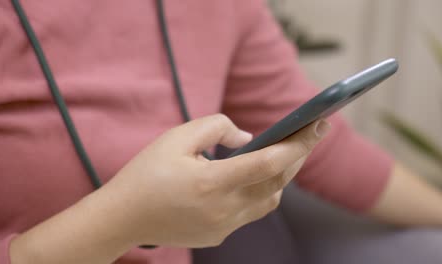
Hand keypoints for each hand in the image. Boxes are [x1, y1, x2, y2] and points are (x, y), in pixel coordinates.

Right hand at [104, 114, 330, 247]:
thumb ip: (217, 128)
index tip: (318, 126)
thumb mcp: (178, 137)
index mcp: (212, 183)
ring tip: (285, 155)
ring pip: (268, 201)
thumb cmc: (146, 173)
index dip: (297, 143)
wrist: (122, 217)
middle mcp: (223, 210)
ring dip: (280, 178)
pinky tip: (253, 179)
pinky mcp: (218, 236)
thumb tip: (248, 137)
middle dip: (297, 157)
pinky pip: (250, 213)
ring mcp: (222, 227)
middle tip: (308, 136)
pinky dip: (259, 193)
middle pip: (277, 183)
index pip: (269, 163)